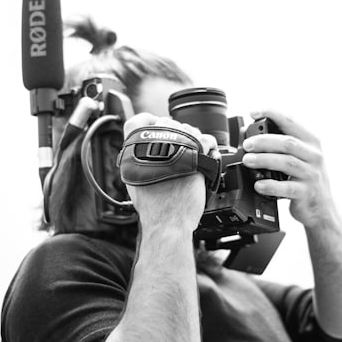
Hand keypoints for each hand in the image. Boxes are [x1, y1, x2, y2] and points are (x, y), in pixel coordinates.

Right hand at [122, 113, 217, 231]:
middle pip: (165, 122)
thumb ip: (137, 159)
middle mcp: (155, 144)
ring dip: (191, 138)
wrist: (168, 221)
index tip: (153, 128)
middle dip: (171, 132)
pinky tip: (203, 153)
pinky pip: (206, 138)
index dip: (146, 122)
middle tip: (174, 149)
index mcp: (135, 150)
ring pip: (187, 128)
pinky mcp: (197, 155)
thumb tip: (144, 147)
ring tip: (189, 154)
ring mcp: (177, 147)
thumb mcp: (134, 178)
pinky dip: (207, 144)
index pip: (137, 120)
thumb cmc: (153, 206)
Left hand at [241, 108, 336, 226]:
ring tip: (247, 160)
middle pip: (288, 143)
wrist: (322, 209)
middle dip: (264, 141)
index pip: (291, 122)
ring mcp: (312, 174)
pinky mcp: (307, 193)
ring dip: (264, 159)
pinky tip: (259, 185)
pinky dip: (271, 186)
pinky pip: (287, 188)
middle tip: (246, 144)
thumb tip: (251, 136)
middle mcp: (314, 156)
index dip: (272, 114)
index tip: (253, 112)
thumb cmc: (306, 179)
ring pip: (287, 163)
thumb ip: (283, 146)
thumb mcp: (302, 157)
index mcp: (311, 142)